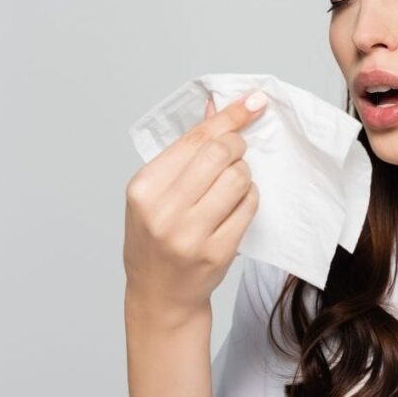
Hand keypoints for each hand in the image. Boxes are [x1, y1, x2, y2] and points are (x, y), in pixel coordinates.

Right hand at [124, 89, 268, 322]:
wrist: (160, 294)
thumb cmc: (156, 237)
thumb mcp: (156, 191)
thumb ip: (185, 150)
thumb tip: (216, 107)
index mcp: (143, 188)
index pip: (194, 139)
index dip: (229, 117)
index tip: (254, 102)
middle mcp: (163, 211)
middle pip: (219, 153)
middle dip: (237, 146)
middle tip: (236, 152)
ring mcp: (189, 235)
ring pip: (238, 179)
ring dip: (244, 174)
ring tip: (232, 184)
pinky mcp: (216, 253)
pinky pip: (248, 207)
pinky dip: (249, 199)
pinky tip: (235, 206)